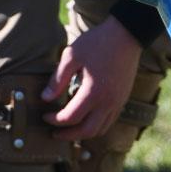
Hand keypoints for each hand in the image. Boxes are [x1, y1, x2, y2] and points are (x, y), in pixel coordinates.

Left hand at [41, 16, 141, 140]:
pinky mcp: (122, 99)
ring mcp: (117, 102)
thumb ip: (57, 79)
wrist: (126, 36)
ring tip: (68, 129)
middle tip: (54, 133)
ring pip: (100, 130)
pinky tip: (85, 118)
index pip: (70, 117)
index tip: (44, 116)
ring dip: (82, 133)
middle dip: (68, 135)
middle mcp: (107, 102)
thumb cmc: (97, 43)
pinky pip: (109, 121)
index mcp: (93, 92)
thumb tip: (45, 98)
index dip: (54, 120)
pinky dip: (95, 126)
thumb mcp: (72, 56)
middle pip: (86, 131)